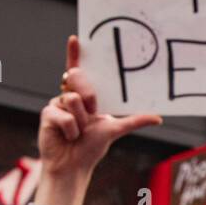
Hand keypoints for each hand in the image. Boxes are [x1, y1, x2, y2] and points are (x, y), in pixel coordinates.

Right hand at [35, 35, 161, 204]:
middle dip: (89, 95)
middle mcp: (69, 96)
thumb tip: (159, 118)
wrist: (73, 166)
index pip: (79, 69)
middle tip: (92, 112)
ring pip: (72, 99)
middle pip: (77, 79)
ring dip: (81, 120)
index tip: (76, 38)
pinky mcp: (47, 114)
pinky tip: (67, 137)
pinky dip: (71, 130)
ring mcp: (57, 104)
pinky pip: (64, 116)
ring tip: (79, 132)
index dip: (75, 53)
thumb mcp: (115, 129)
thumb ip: (134, 120)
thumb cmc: (91, 147)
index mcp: (84, 96)